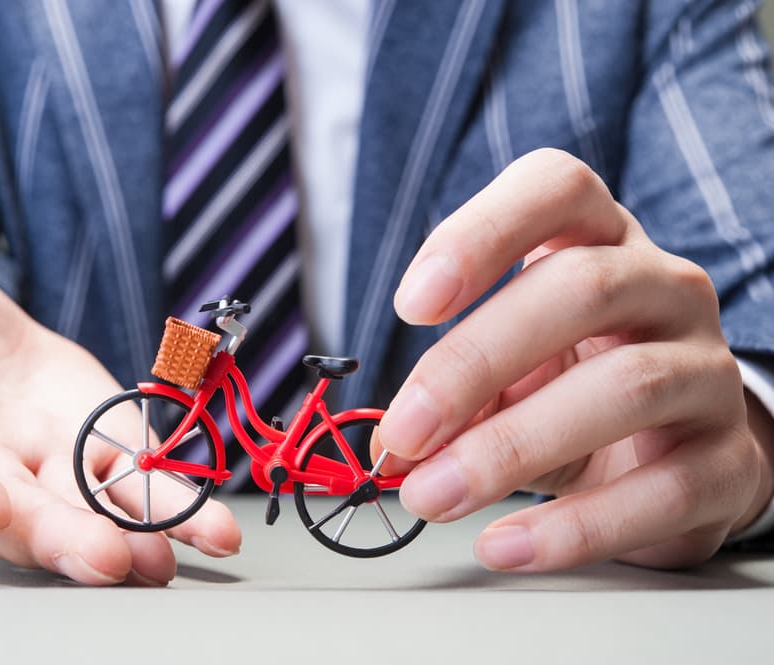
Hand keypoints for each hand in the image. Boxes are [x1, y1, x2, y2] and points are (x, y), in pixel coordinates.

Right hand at [0, 211, 240, 584]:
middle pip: (17, 510)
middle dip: (60, 534)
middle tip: (103, 560)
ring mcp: (49, 462)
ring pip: (85, 508)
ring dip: (129, 535)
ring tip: (166, 560)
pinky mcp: (103, 448)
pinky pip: (139, 484)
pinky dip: (177, 507)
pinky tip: (214, 531)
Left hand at [376, 149, 773, 571]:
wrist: (671, 450)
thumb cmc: (572, 381)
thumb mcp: (508, 367)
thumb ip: (454, 389)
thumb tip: (395, 441)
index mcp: (598, 241)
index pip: (555, 190)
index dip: (481, 235)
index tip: (413, 304)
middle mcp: (663, 289)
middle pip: (579, 289)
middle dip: (474, 362)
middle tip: (406, 431)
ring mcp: (705, 370)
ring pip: (625, 387)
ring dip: (510, 448)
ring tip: (433, 495)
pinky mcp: (727, 459)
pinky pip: (661, 489)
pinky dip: (572, 526)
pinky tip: (505, 544)